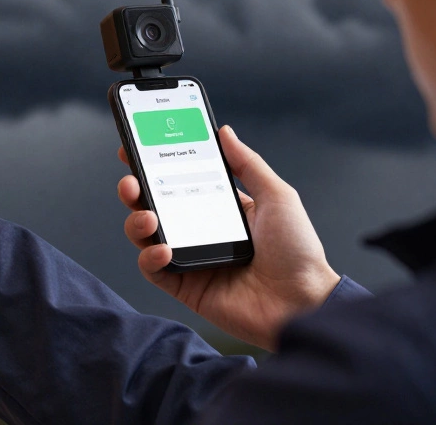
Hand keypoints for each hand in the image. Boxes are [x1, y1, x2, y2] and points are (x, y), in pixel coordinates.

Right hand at [119, 126, 339, 349]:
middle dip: (134, 190)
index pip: (177, 180)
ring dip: (136, 221)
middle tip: (130, 181)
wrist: (304, 302)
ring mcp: (190, 258)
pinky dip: (149, 258)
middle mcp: (199, 230)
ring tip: (147, 216)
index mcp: (219, 207)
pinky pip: (153, 270)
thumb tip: (224, 132)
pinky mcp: (185, 286)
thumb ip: (248, 164)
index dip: (154, 164)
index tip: (136, 147)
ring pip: (145, 235)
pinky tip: (162, 249)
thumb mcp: (277, 196)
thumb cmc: (298, 251)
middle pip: (153, 205)